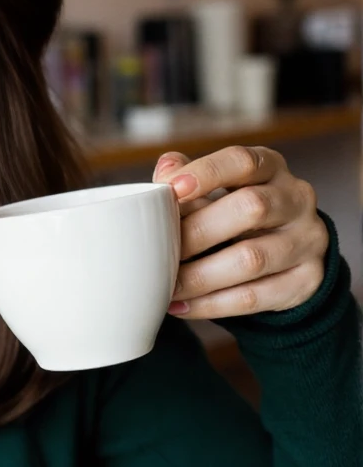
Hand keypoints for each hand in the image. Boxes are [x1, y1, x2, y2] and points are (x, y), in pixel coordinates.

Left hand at [153, 145, 328, 319]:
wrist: (290, 253)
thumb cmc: (240, 214)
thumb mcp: (220, 189)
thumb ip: (189, 179)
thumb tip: (165, 170)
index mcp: (271, 167)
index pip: (243, 161)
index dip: (207, 173)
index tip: (170, 188)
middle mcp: (296, 199)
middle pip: (251, 208)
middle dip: (197, 231)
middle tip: (159, 250)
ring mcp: (307, 240)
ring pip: (252, 259)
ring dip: (199, 276)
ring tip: (166, 285)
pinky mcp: (306, 280)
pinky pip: (254, 296)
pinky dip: (211, 304)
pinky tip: (181, 305)